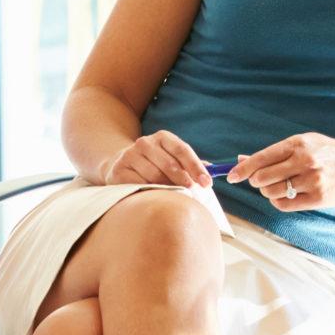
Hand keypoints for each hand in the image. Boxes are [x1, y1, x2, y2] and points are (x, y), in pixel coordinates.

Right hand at [94, 130, 208, 187]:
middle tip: (192, 194)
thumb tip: (215, 170)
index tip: (207, 183)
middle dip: (184, 181)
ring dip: (167, 189)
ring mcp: (130, 155)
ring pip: (155, 177)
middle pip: (169, 165)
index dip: (196, 167)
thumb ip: (191, 164)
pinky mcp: (119, 170)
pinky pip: (139, 185)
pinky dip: (149, 192)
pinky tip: (153, 197)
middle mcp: (145, 143)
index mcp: (163, 137)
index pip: (182, 150)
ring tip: (172, 197)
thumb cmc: (155, 164)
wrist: (120, 164)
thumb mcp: (171, 158)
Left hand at [229, 133, 334, 211]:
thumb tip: (242, 160)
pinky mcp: (318, 198)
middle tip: (260, 181)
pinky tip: (285, 195)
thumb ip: (274, 153)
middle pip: (263, 177)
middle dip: (256, 181)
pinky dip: (278, 202)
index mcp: (298, 144)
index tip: (231, 176)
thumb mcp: (303, 144)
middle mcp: (304, 161)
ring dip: (268, 192)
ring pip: (273, 192)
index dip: (243, 169)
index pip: (262, 158)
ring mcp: (312, 180)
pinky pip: (285, 205)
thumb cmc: (327, 153)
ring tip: (276, 187)